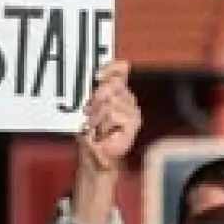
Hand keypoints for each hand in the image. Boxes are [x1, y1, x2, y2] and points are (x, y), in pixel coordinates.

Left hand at [76, 59, 140, 174]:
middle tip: (91, 112)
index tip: (98, 74)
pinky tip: (102, 130)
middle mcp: (129, 101)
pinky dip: (102, 122)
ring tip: (96, 125)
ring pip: (110, 100)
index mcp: (120, 94)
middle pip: (114, 84)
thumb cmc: (95, 135)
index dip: (111, 68)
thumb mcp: (92, 108)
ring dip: (98, 114)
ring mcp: (133, 112)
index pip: (121, 71)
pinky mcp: (133, 123)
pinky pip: (113, 113)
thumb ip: (98, 91)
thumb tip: (101, 75)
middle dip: (98, 98)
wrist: (97, 156)